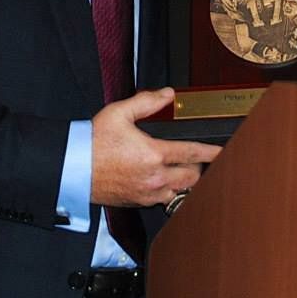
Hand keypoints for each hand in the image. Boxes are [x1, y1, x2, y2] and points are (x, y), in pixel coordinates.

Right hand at [90, 88, 220, 207]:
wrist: (73, 168)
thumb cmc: (93, 142)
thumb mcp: (119, 112)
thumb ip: (147, 102)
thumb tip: (167, 95)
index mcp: (153, 154)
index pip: (193, 153)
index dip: (212, 152)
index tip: (223, 151)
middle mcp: (154, 177)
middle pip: (192, 176)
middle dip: (198, 166)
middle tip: (195, 157)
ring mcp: (147, 193)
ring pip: (181, 192)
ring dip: (185, 181)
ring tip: (181, 170)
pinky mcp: (138, 202)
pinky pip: (164, 200)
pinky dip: (169, 191)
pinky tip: (163, 181)